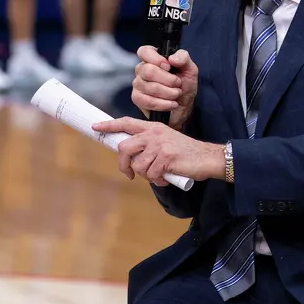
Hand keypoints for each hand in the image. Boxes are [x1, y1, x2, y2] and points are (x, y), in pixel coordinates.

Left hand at [92, 117, 221, 185]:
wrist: (208, 157)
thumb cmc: (185, 153)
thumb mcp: (165, 141)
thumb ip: (148, 144)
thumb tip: (130, 157)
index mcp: (153, 128)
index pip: (126, 122)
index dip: (109, 125)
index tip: (96, 127)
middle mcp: (154, 134)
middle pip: (125, 147)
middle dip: (124, 164)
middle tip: (129, 174)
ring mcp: (160, 145)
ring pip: (138, 165)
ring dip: (146, 175)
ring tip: (159, 174)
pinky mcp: (166, 157)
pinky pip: (151, 174)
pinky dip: (158, 180)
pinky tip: (166, 177)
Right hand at [132, 46, 198, 129]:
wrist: (184, 106)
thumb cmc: (184, 86)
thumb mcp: (190, 69)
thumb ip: (183, 58)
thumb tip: (172, 58)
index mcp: (152, 58)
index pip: (144, 52)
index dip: (157, 59)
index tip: (169, 67)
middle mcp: (142, 69)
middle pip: (148, 71)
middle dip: (169, 80)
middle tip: (178, 83)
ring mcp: (138, 84)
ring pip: (151, 87)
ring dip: (170, 93)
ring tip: (176, 94)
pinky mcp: (137, 98)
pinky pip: (148, 101)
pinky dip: (164, 104)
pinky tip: (171, 104)